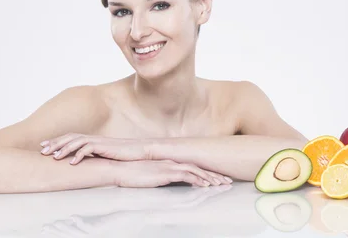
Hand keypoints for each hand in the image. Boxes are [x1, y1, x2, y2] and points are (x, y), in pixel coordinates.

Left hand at [40, 133, 149, 162]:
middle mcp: (93, 138)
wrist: (139, 150)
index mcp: (92, 139)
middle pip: (70, 137)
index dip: (57, 141)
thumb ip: (93, 156)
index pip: (71, 137)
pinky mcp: (104, 147)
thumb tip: (82, 163)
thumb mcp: (104, 155)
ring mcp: (99, 141)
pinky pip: (88, 149)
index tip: (44, 147)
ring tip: (53, 157)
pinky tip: (71, 163)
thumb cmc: (123, 154)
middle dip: (55, 143)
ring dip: (64, 149)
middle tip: (42, 150)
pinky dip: (78, 155)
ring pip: (76, 142)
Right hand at [113, 159, 231, 187]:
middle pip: (199, 168)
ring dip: (210, 177)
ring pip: (196, 171)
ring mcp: (170, 166)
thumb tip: (168, 183)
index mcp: (170, 163)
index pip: (193, 167)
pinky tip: (205, 185)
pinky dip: (198, 179)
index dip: (207, 173)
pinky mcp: (166, 173)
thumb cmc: (132, 174)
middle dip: (215, 175)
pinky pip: (187, 176)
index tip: (218, 179)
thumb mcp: (150, 176)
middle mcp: (172, 162)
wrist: (120, 169)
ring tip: (222, 184)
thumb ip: (161, 177)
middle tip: (227, 181)